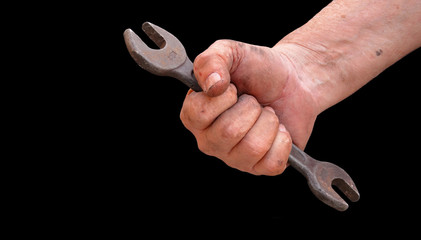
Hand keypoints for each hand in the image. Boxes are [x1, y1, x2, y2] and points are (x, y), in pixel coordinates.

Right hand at [180, 40, 318, 174]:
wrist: (293, 80)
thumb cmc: (257, 69)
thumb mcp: (231, 52)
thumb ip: (212, 60)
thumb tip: (213, 86)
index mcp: (195, 116)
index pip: (199, 115)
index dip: (223, 98)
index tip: (233, 88)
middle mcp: (210, 141)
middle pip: (228, 133)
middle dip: (250, 108)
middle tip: (254, 101)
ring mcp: (235, 158)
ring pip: (253, 147)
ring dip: (268, 122)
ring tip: (266, 113)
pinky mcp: (261, 168)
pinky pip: (273, 161)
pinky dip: (283, 140)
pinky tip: (278, 130)